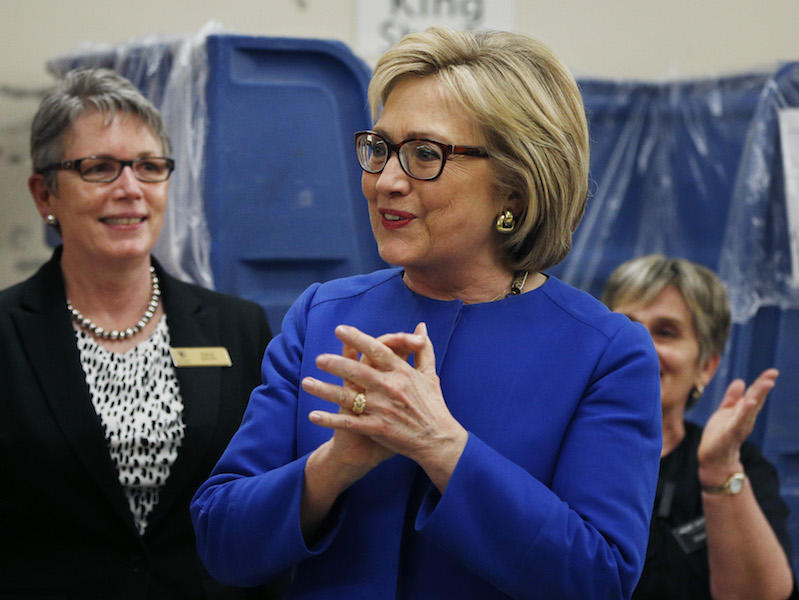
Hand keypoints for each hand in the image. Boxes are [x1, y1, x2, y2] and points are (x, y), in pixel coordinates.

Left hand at [303, 323, 467, 489]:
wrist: (438, 440)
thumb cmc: (434, 405)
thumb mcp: (430, 374)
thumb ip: (423, 348)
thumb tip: (421, 326)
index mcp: (402, 373)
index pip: (377, 350)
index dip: (357, 339)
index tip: (340, 330)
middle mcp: (391, 388)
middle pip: (358, 371)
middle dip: (336, 364)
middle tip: (318, 359)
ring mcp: (383, 409)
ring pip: (348, 396)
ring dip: (325, 390)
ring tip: (306, 383)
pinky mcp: (378, 428)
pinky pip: (349, 422)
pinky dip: (330, 419)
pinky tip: (313, 415)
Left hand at [698, 368, 778, 481]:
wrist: (714, 459)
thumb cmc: (720, 435)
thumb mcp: (725, 412)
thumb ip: (732, 398)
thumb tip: (741, 381)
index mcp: (743, 412)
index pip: (754, 395)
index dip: (762, 382)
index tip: (773, 371)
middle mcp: (745, 418)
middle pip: (755, 400)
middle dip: (763, 387)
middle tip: (773, 374)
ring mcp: (739, 426)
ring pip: (750, 409)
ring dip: (758, 396)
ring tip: (767, 383)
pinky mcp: (730, 434)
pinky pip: (738, 421)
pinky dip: (744, 412)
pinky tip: (749, 402)